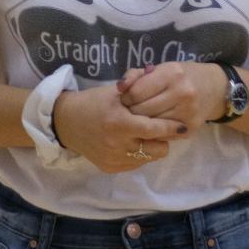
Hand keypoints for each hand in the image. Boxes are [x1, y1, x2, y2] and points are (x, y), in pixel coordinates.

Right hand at [53, 81, 186, 173]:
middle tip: (158, 129)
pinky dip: (138, 153)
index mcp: (119, 123)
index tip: (182, 125)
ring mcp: (114, 159)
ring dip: (150, 147)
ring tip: (142, 135)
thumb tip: (162, 81)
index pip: (154, 129)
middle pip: (157, 149)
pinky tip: (129, 142)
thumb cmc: (93, 102)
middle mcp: (117, 144)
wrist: (65, 122)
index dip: (171, 128)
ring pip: (149, 158)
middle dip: (162, 139)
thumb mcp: (115, 91)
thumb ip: (139, 86)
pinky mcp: (110, 168)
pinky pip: (136, 163)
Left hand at [117, 60, 227, 132]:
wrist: (214, 88)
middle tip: (129, 110)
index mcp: (171, 74)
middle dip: (131, 111)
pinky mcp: (190, 128)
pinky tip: (152, 125)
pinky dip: (154, 131)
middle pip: (142, 110)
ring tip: (139, 117)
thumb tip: (119, 88)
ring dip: (141, 123)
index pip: (137, 92)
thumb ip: (136, 76)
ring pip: (151, 124)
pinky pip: (163, 134)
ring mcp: (188, 112)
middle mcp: (182, 93)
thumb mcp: (161, 68)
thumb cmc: (181, 76)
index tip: (125, 98)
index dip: (126, 97)